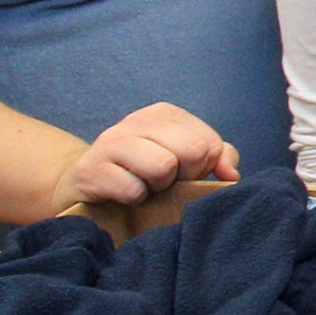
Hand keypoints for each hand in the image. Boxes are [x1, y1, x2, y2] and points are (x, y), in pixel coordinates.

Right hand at [60, 103, 240, 209]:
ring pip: (163, 166)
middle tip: (164, 183)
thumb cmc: (142, 174)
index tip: (183, 175)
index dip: (203, 168)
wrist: (85, 187)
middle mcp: (137, 121)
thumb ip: (217, 158)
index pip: (210, 143)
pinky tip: (124, 195)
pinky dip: (134, 200)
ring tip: (144, 187)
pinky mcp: (90, 170)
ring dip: (158, 187)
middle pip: (192, 151)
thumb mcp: (184, 161)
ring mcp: (110, 142)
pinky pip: (132, 189)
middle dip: (185, 176)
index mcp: (164, 115)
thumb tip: (230, 175)